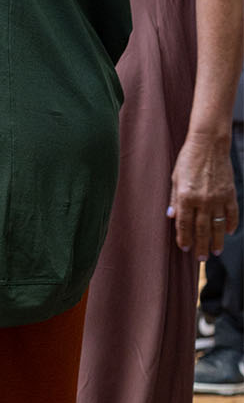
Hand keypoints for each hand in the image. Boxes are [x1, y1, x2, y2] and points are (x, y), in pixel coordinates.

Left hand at [168, 132, 238, 258]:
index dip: (184, 238)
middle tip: (200, 258)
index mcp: (186, 197)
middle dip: (200, 246)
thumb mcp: (175, 178)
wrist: (209, 144)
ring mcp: (218, 198)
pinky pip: (232, 214)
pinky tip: (228, 233)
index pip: (184, 224)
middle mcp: (202, 200)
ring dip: (217, 241)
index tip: (184, 248)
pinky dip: (231, 224)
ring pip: (218, 226)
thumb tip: (172, 216)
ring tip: (215, 252)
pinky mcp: (230, 194)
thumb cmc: (188, 159)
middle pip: (201, 229)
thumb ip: (174, 198)